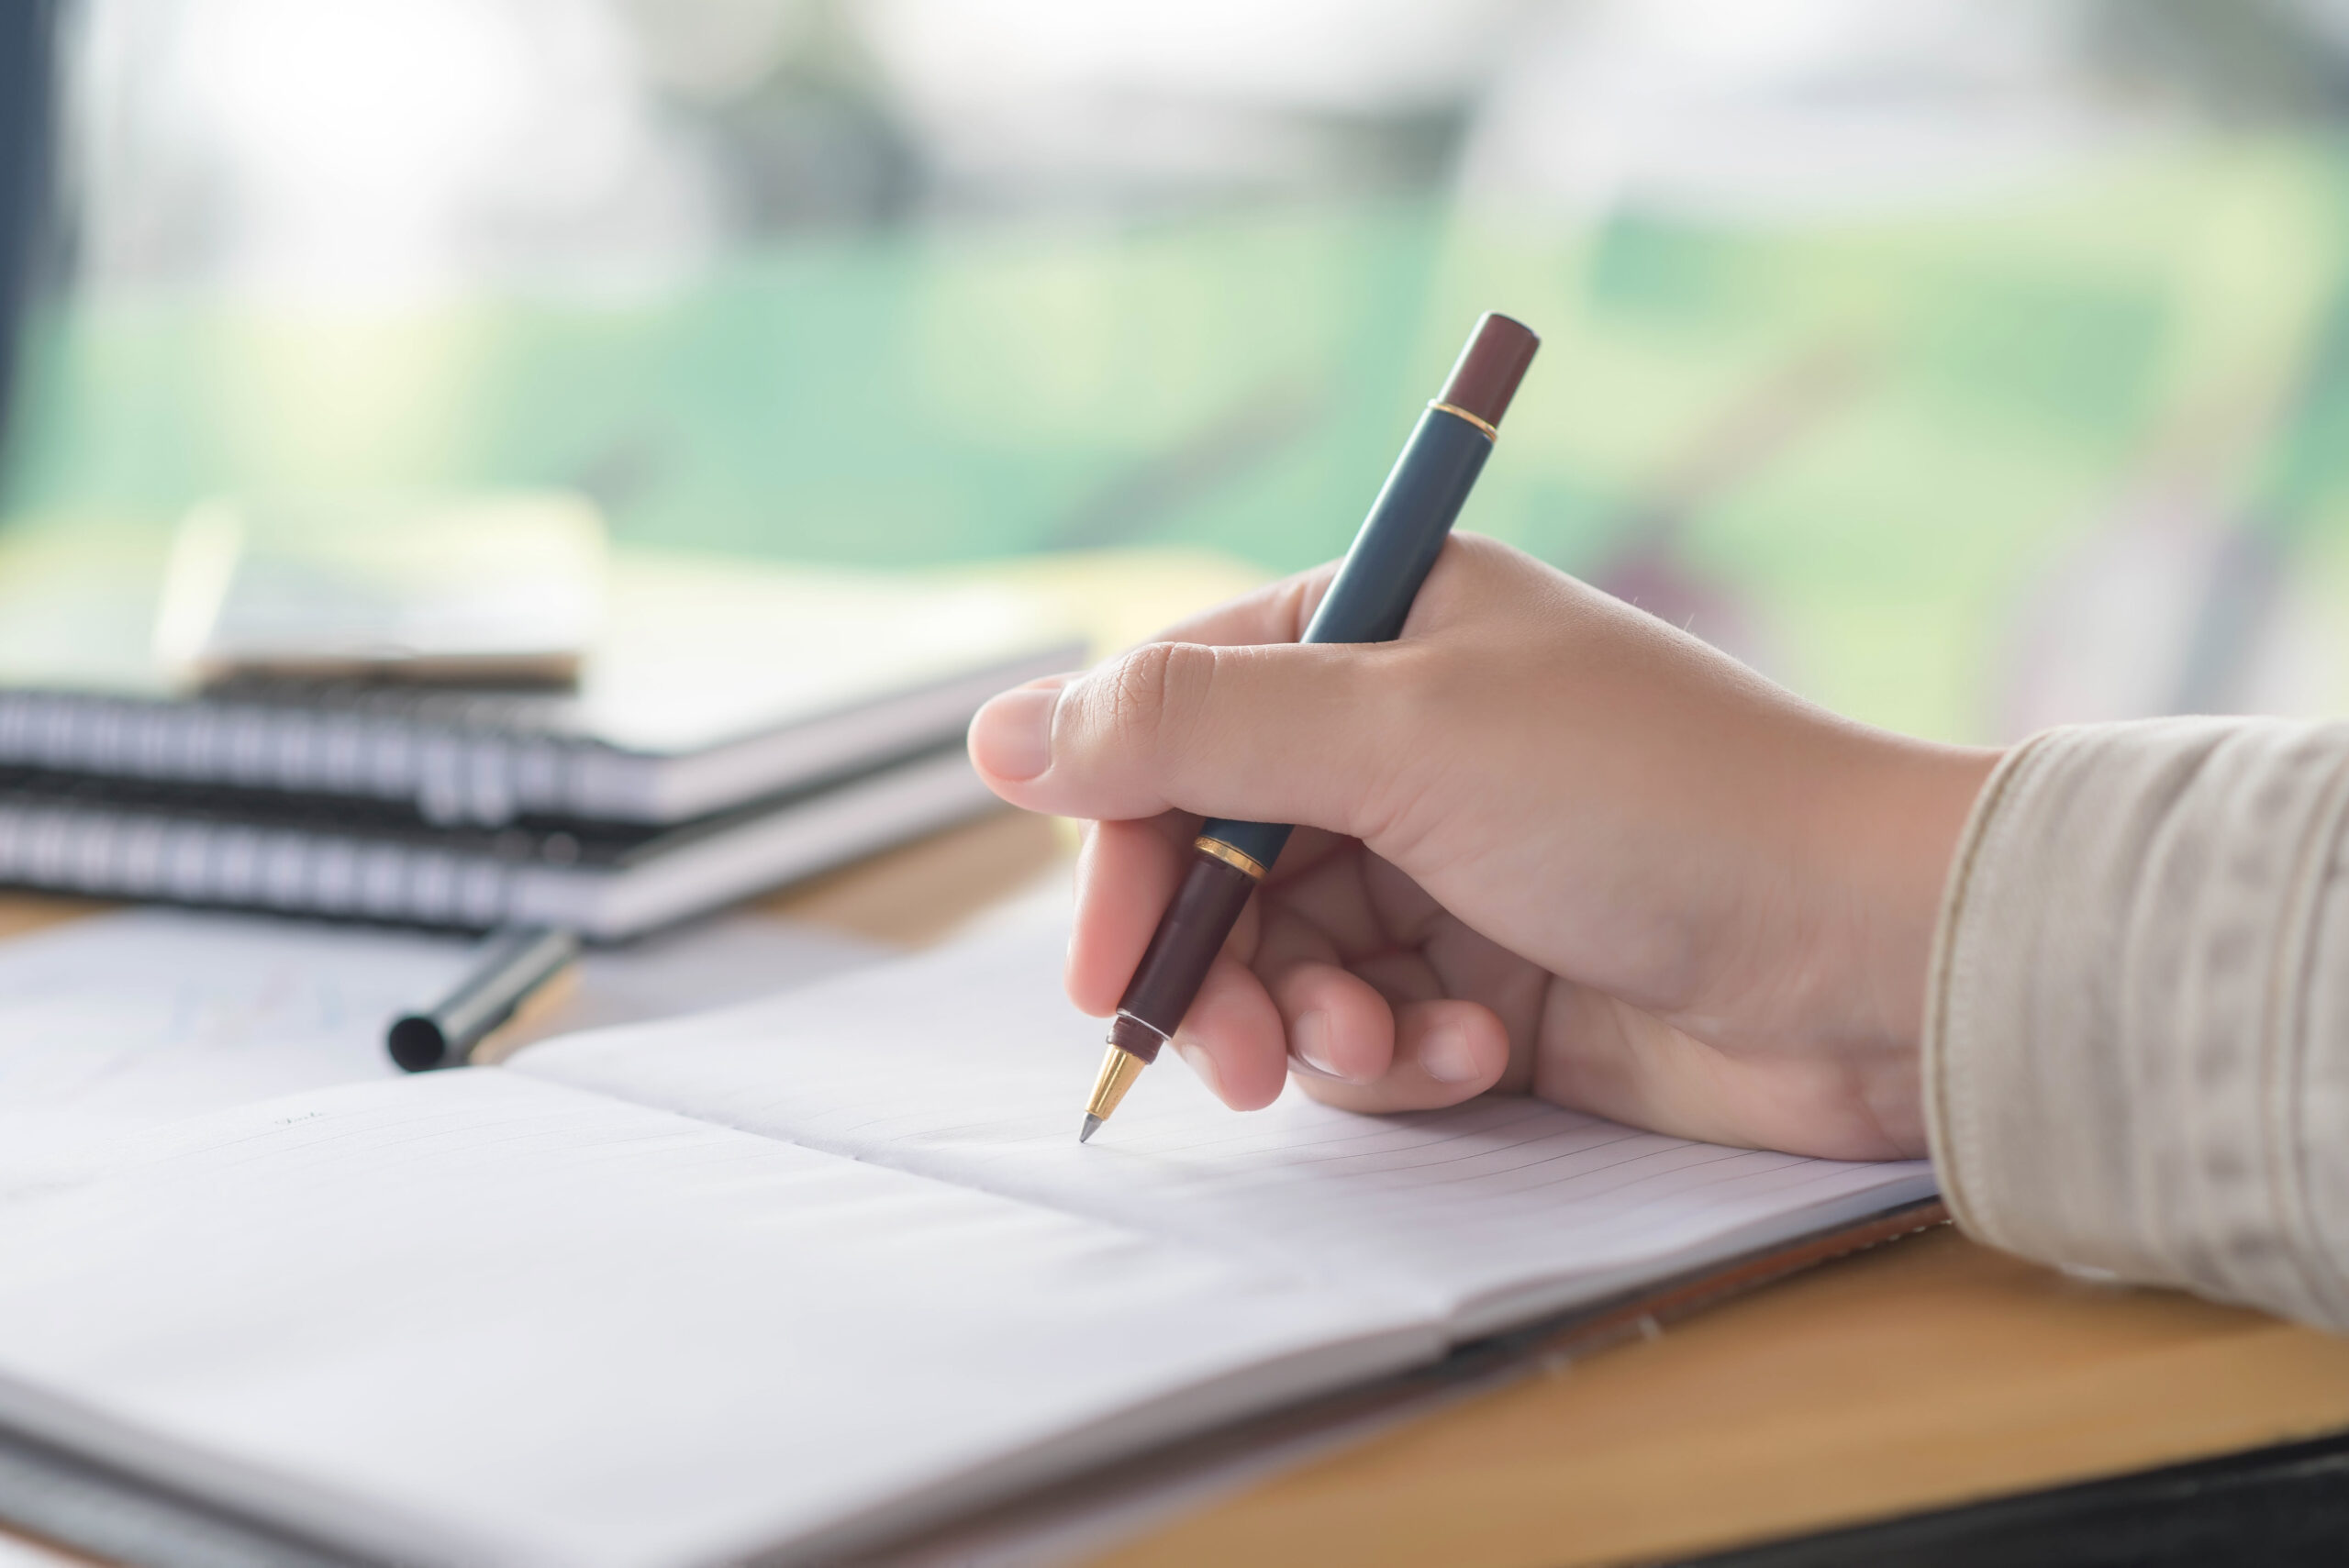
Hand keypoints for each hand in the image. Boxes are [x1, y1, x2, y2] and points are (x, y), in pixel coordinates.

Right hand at [967, 535, 1996, 1159]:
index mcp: (1381, 627)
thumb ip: (1188, 727)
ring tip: (1390, 1052)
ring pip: (1286, 956)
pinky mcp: (1489, 973)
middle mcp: (1404, 736)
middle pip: (1219, 853)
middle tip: (1232, 1061)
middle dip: (1221, 964)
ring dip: (1315, 1025)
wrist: (1870, 961)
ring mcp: (1447, 859)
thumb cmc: (1652, 805)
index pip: (1179, 719)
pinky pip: (1371, 1026)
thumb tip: (994, 732)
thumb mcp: (1401, 735)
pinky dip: (1401, 1058)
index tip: (1107, 961)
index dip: (1128, 840)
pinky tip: (1476, 1059)